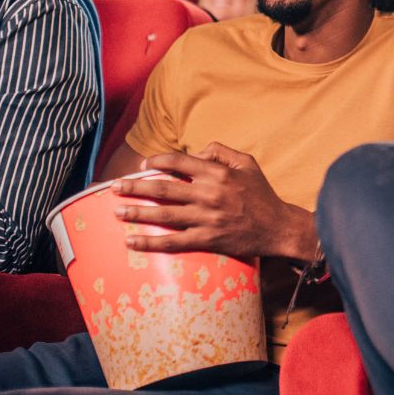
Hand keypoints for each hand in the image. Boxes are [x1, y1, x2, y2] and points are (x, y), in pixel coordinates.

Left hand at [112, 142, 316, 261]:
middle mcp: (209, 194)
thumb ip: (221, 151)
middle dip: (134, 187)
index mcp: (217, 173)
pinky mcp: (207, 239)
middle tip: (114, 187)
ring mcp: (207, 218)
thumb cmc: (262, 194)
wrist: (278, 227)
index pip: (178, 162)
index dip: (157, 162)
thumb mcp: (247, 163)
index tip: (143, 166)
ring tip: (117, 212)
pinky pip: (173, 242)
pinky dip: (151, 243)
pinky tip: (132, 242)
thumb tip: (197, 152)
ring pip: (164, 215)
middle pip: (163, 189)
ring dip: (136, 213)